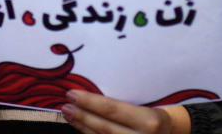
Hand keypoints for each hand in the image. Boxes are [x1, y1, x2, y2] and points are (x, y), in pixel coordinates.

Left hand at [61, 90, 189, 133]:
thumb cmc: (156, 115)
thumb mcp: (147, 105)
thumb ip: (122, 105)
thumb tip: (90, 94)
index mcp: (149, 121)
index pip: (113, 110)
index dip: (90, 102)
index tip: (72, 94)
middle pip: (104, 128)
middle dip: (82, 116)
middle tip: (65, 105)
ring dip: (83, 127)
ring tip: (70, 115)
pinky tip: (82, 128)